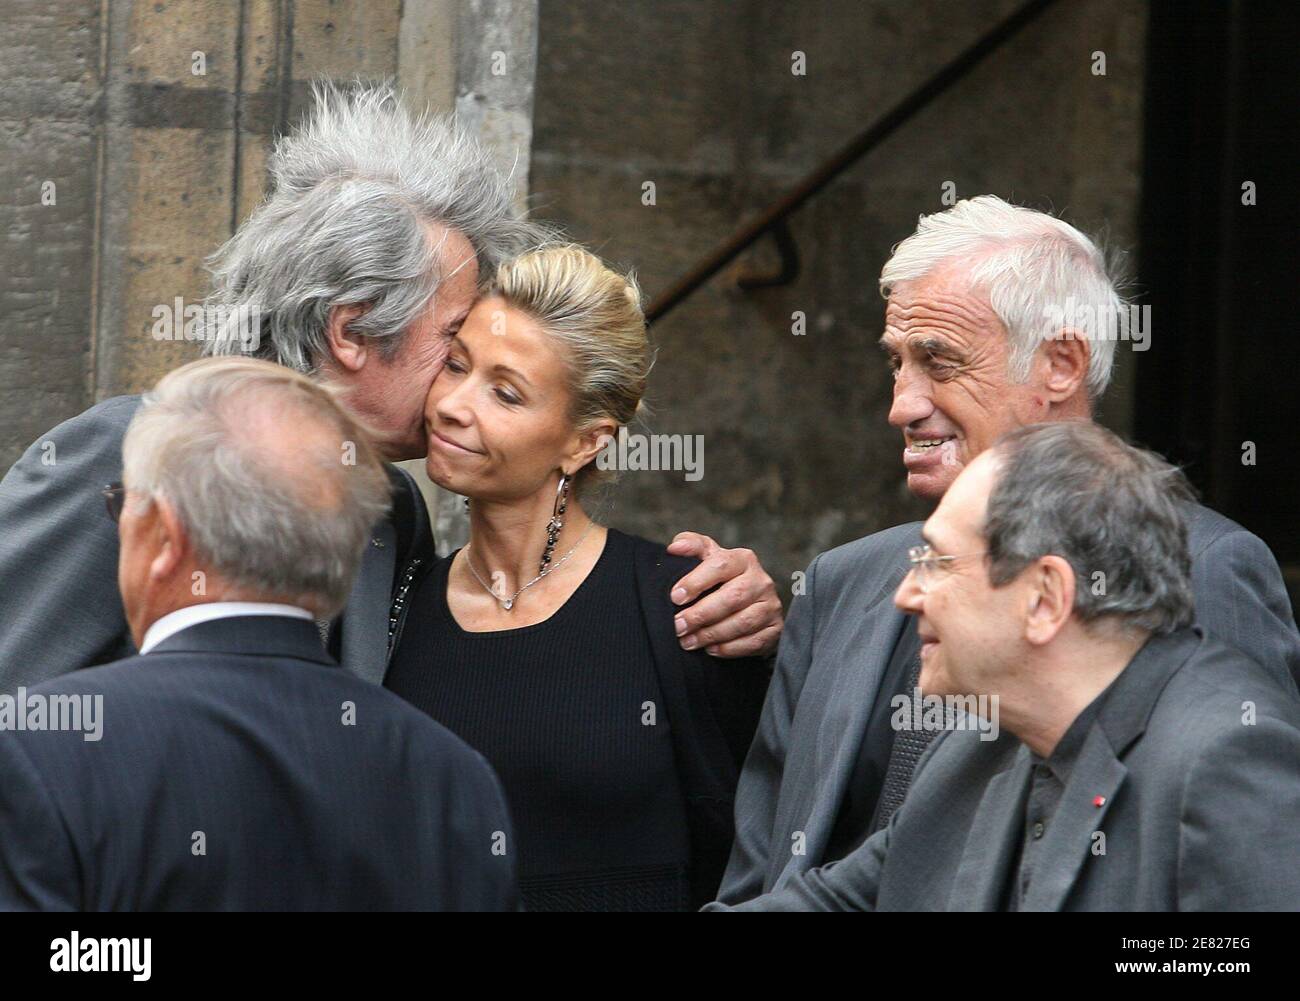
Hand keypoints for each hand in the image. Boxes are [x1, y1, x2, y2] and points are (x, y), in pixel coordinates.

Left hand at [666, 532, 782, 657]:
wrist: (749, 602)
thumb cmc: (722, 578)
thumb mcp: (708, 557)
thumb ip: (692, 546)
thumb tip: (674, 547)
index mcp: (743, 559)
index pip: (720, 565)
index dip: (696, 581)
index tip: (675, 597)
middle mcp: (761, 581)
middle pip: (732, 597)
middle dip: (701, 614)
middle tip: (678, 626)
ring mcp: (771, 606)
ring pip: (742, 622)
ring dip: (711, 635)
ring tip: (688, 641)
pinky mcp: (775, 628)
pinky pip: (753, 642)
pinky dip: (729, 648)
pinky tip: (710, 649)